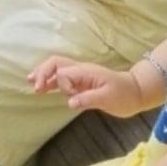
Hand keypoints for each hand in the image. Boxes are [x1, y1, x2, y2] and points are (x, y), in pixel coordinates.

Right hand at [28, 57, 147, 117]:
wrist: (136, 92)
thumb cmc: (125, 95)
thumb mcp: (109, 99)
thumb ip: (89, 99)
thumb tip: (69, 102)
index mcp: (86, 72)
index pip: (64, 73)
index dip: (63, 85)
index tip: (72, 97)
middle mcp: (80, 70)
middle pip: (55, 63)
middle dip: (43, 72)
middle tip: (36, 88)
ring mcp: (79, 74)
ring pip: (56, 68)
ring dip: (43, 74)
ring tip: (31, 83)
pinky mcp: (80, 81)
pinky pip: (61, 76)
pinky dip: (50, 80)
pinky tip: (42, 87)